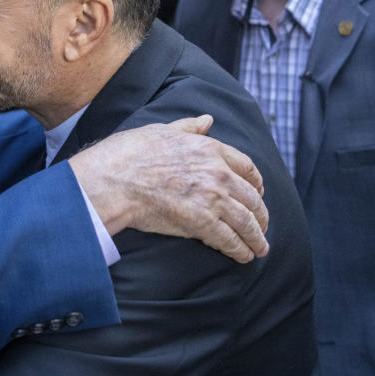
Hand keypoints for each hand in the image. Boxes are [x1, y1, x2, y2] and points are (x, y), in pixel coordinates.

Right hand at [69, 115, 269, 262]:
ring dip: (256, 237)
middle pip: (251, 198)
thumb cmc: (129, 154)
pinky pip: (230, 240)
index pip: (246, 167)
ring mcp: (212, 199)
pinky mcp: (202, 223)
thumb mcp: (161, 131)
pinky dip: (240, 250)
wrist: (113, 180)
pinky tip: (243, 256)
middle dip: (260, 215)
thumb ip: (188, 127)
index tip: (258, 192)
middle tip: (261, 227)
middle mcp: (218, 173)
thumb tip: (207, 119)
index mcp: (210, 149)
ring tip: (259, 248)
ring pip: (246, 221)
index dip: (256, 183)